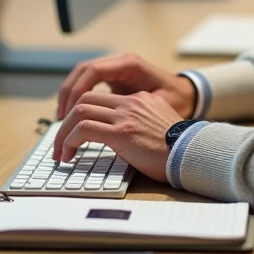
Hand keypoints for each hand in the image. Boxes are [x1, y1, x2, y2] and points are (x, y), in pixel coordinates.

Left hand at [51, 90, 180, 180]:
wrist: (193, 155)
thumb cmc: (179, 150)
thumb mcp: (158, 127)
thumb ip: (140, 123)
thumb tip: (122, 138)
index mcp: (140, 99)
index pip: (100, 98)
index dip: (80, 113)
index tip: (72, 131)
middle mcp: (131, 102)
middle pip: (84, 99)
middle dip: (65, 121)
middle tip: (59, 142)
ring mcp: (126, 115)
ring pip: (79, 111)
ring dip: (63, 133)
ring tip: (60, 152)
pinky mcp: (122, 132)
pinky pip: (84, 129)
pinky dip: (69, 141)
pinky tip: (68, 155)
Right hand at [56, 52, 195, 119]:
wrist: (189, 94)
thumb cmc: (178, 101)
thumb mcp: (159, 105)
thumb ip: (136, 108)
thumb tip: (114, 120)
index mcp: (130, 65)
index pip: (93, 71)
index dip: (77, 91)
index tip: (69, 112)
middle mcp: (120, 62)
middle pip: (83, 71)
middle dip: (68, 93)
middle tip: (61, 117)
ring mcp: (116, 68)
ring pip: (82, 75)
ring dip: (69, 94)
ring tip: (62, 117)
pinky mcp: (114, 77)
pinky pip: (89, 82)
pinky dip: (78, 95)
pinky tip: (74, 114)